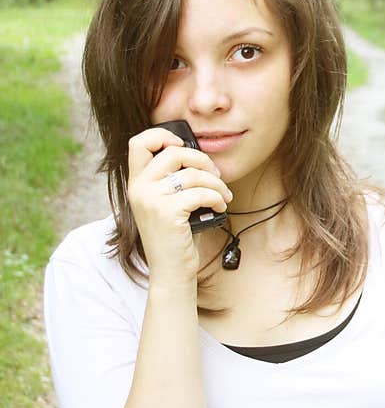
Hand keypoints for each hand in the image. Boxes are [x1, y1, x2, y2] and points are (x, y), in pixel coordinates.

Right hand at [126, 127, 232, 284]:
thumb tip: (198, 155)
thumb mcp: (167, 203)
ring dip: (216, 183)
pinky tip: (220, 207)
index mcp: (137, 183)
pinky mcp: (167, 213)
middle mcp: (139, 188)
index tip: (185, 147)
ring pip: (192, 174)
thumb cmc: (176, 236)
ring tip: (224, 196)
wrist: (171, 271)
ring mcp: (151, 200)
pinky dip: (217, 198)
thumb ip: (172, 180)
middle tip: (216, 175)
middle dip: (203, 160)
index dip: (164, 136)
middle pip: (174, 152)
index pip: (139, 142)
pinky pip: (201, 193)